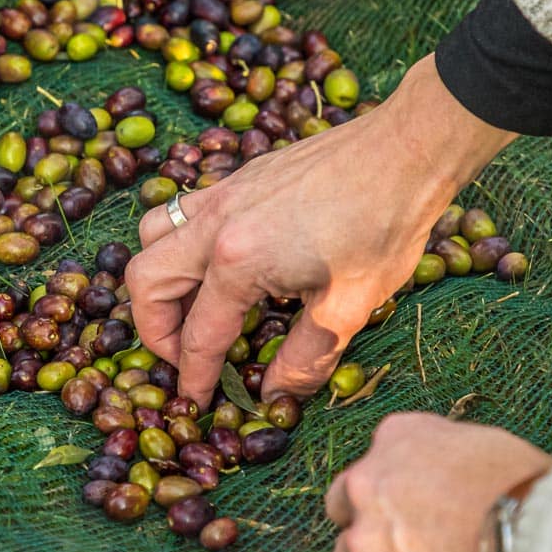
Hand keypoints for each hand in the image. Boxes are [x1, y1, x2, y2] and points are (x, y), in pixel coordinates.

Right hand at [127, 56, 515, 408]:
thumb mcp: (348, 307)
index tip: (194, 402)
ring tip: (190, 307)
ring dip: (158, 278)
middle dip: (154, 329)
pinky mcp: (238, 178)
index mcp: (237, 261)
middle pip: (146, 281)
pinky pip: (182, 212)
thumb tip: (276, 394)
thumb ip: (303, 357)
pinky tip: (220, 264)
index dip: (194, 376)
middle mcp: (214, 224)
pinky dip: (181, 244)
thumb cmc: (382, 226)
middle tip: (183, 356)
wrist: (405, 149)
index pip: (198, 335)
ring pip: (153, 236)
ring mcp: (222, 194)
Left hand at [326, 412, 551, 551]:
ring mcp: (364, 541)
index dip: (396, 489)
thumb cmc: (525, 492)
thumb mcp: (484, 444)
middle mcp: (365, 484)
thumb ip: (445, 459)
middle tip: (406, 545)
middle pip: (345, 505)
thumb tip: (453, 479)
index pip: (378, 461)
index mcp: (397, 437)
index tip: (417, 507)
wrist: (530, 545)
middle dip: (368, 522)